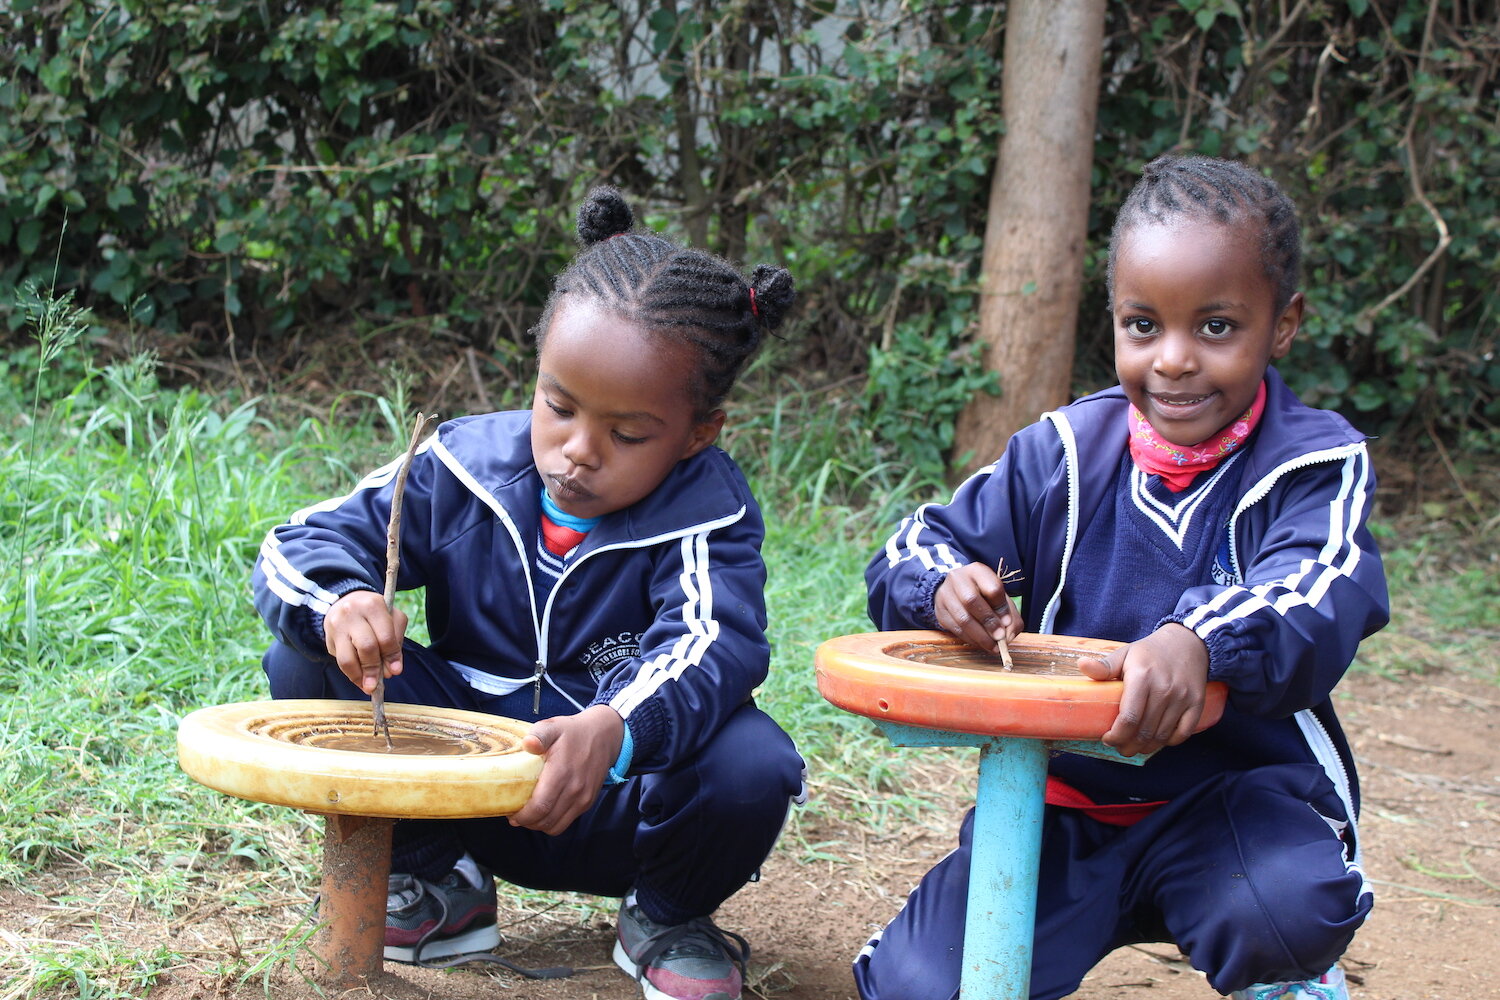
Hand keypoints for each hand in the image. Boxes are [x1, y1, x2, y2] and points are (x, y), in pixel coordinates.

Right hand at [323, 590, 406, 693]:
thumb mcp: (391, 619)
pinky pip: (340, 661)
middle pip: (366, 647)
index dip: (392, 656)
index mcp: (373, 605)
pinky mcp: (329, 638)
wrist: (345, 603)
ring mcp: (338, 625)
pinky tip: (361, 680)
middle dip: (375, 668)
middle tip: (381, 682)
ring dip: (361, 676)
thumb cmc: (375, 614)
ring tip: (369, 686)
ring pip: (348, 658)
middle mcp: (352, 613)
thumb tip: (392, 669)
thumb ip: (395, 641)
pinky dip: (352, 675)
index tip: (396, 671)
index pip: (385, 636)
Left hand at [510, 705, 624, 835]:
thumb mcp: (553, 727)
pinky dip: (553, 822)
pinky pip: (567, 822)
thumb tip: (528, 744)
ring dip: (540, 825)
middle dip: (527, 822)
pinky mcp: (588, 802)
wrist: (604, 735)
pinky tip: (545, 811)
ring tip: (530, 815)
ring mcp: (583, 798)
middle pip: (546, 820)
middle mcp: (575, 789)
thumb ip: (539, 734)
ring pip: (556, 826)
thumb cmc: (573, 732)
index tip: (511, 813)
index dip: (523, 816)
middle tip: (516, 815)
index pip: (540, 806)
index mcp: (562, 772)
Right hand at [934, 562, 1021, 652]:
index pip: (992, 587)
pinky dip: (970, 639)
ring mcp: (945, 594)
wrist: (955, 591)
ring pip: (962, 618)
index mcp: (977, 571)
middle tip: (999, 637)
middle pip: (971, 600)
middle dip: (988, 621)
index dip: (1001, 607)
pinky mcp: (940, 611)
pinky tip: (980, 643)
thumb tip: (1008, 635)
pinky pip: (955, 629)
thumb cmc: (983, 595)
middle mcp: (958, 578)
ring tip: (993, 646)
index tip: (1007, 622)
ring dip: (980, 636)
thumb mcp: (1000, 599)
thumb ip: (1010, 616)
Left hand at [1078, 623, 1208, 756]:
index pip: (1129, 718)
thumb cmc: (1150, 652)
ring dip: (1146, 747)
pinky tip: (1157, 740)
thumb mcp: (1125, 653)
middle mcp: (1164, 689)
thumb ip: (1104, 665)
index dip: (1116, 735)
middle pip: (1144, 732)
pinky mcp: (1197, 703)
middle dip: (1128, 746)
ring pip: (1162, 736)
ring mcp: (1182, 698)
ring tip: (1134, 747)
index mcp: (1142, 677)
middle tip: (1120, 747)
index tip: (1107, 739)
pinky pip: (1183, 733)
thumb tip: (1081, 665)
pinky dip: (1169, 742)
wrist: (1187, 643)